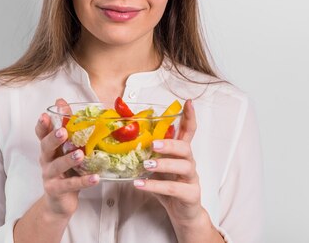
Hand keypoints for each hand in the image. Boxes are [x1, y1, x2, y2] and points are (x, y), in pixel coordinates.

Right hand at [35, 98, 99, 217]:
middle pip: (45, 147)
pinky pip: (70, 184)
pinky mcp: (56, 190)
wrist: (59, 201)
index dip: (42, 124)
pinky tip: (95, 178)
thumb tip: (62, 101)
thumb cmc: (65, 171)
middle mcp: (46, 160)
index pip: (41, 133)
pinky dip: (83, 181)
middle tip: (63, 132)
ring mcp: (49, 175)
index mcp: (49, 148)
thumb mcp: (65, 150)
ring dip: (68, 159)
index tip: (45, 114)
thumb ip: (66, 127)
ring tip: (80, 154)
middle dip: (53, 138)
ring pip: (57, 166)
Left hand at [133, 100, 216, 237]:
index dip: (190, 117)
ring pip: (183, 167)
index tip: (188, 103)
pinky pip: (174, 189)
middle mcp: (189, 163)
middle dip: (170, 144)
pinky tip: (140, 184)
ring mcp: (192, 179)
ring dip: (163, 164)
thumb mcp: (158, 167)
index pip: (189, 132)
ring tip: (146, 165)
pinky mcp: (190, 195)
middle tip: (153, 144)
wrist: (183, 213)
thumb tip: (124, 138)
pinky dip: (155, 186)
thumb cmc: (168, 186)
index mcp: (181, 153)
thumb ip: (148, 153)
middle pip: (186, 148)